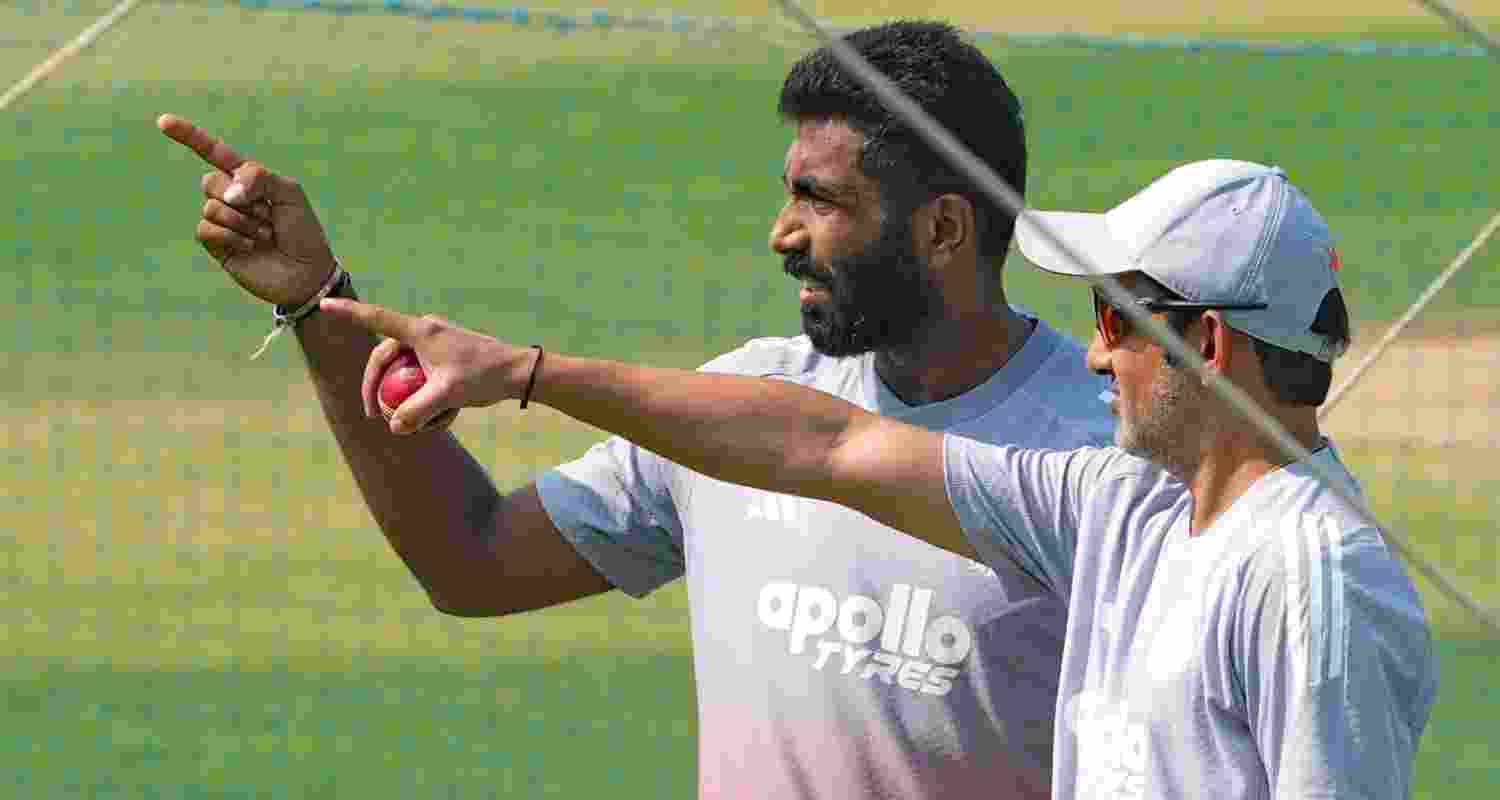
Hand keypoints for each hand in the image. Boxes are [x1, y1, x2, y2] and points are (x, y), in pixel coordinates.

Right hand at [157, 113, 337, 306]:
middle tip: (269, 215)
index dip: (189, 136)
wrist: (306, 273)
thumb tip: (227, 194)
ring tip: (265, 235)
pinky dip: (231, 237)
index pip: (213, 152)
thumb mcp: (289, 193)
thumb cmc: (302, 231)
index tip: (162, 121)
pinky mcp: (216, 244)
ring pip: (211, 206)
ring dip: (243, 222)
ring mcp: (222, 221)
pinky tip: (250, 247)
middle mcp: (231, 197)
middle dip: (243, 198)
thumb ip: (258, 178)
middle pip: (211, 181)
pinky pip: (205, 229)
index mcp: (249, 179)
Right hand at [317, 298, 535, 433]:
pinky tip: (448, 418)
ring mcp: (434, 347)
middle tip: (375, 416)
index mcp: (421, 331)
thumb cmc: (485, 377)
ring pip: (405, 375)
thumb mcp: (448, 396)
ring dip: (411, 402)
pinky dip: (430, 402)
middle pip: (385, 359)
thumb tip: (393, 426)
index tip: (324, 303)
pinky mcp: (443, 360)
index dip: (348, 312)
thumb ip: (417, 412)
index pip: (376, 319)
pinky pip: (423, 382)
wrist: (519, 374)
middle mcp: (424, 333)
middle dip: (377, 389)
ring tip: (432, 423)